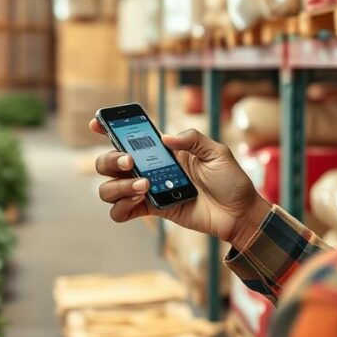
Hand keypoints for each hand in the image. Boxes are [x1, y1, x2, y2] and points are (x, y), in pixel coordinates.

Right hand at [88, 120, 271, 250]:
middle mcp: (149, 167)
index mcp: (163, 150)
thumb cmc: (231, 181)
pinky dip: (121, 207)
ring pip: (109, 188)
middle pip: (109, 162)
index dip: (108, 128)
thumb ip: (192, 139)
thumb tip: (165, 138)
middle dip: (111, 160)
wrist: (239, 214)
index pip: (130, 136)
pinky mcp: (152, 210)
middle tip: (131, 162)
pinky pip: (120, 212)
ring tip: (144, 186)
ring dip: (118, 186)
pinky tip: (138, 202)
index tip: (96, 123)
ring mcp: (148, 190)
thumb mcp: (217, 153)